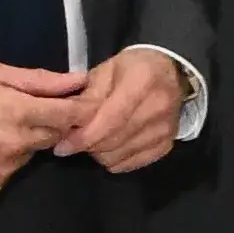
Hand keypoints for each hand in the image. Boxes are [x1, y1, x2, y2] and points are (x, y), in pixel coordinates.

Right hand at [0, 63, 86, 197]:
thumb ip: (38, 80)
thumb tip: (78, 80)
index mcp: (18, 111)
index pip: (70, 115)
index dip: (80, 109)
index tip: (82, 105)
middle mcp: (16, 144)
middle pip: (54, 137)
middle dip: (48, 125)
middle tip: (22, 113)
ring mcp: (3, 170)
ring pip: (29, 156)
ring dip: (22, 144)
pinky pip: (8, 173)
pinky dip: (1, 162)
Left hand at [51, 45, 193, 172]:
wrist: (170, 71)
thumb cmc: (132, 68)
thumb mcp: (104, 71)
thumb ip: (86, 98)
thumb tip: (67, 126)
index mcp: (141, 82)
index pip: (110, 119)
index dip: (84, 136)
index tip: (63, 146)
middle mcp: (158, 108)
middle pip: (113, 141)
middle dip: (87, 145)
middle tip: (74, 140)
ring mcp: (165, 129)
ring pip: (119, 156)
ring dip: (100, 152)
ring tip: (94, 139)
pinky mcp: (167, 145)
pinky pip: (132, 164)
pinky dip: (116, 159)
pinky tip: (111, 146)